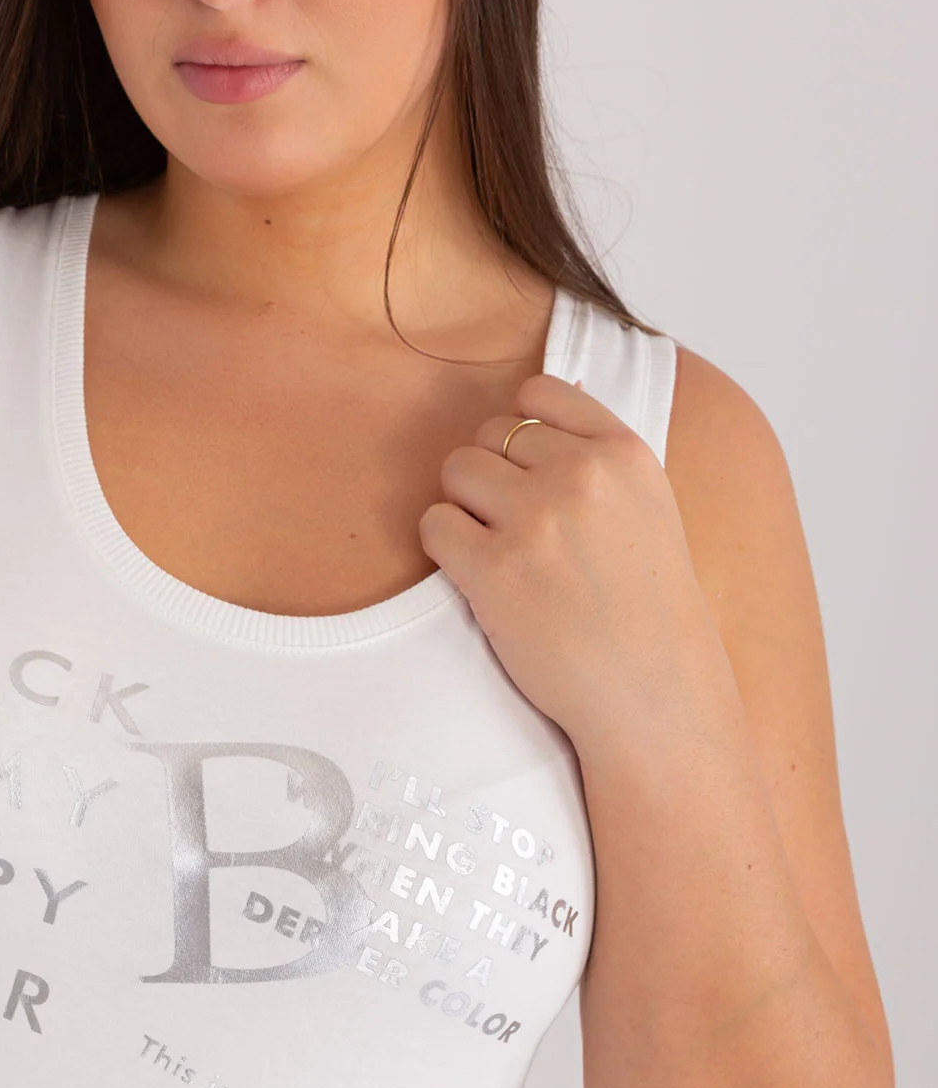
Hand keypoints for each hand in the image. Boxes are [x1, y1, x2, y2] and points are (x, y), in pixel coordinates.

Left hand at [417, 373, 727, 752]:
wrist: (654, 696)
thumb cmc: (646, 608)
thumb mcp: (649, 507)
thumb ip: (598, 455)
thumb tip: (534, 400)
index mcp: (625, 453)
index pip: (539, 392)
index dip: (520, 429)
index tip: (528, 472)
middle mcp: (582, 476)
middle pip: (489, 433)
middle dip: (491, 476)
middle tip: (519, 530)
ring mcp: (536, 521)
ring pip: (455, 470)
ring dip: (465, 507)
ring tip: (502, 552)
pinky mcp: (494, 570)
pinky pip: (433, 524)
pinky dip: (446, 548)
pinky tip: (482, 578)